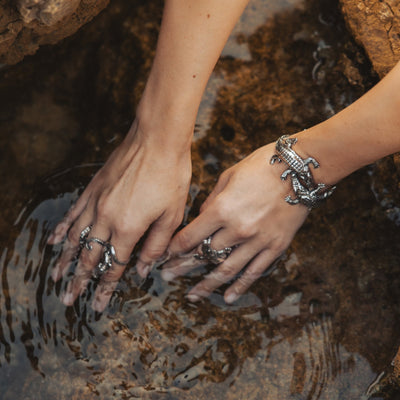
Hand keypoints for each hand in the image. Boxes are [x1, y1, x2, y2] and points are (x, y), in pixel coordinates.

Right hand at [48, 120, 190, 310]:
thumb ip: (156, 245)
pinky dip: (63, 229)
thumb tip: (143, 269)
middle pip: (89, 256)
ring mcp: (96, 202)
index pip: (114, 265)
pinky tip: (56, 240)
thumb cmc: (171, 176)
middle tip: (68, 298)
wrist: (157, 139)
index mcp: (128, 228)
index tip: (97, 305)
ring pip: (75, 237)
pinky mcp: (93, 189)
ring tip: (55, 276)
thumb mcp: (172, 215)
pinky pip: (73, 213)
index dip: (105, 287)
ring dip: (65, 260)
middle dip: (79, 280)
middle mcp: (106, 218)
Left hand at [162, 143, 308, 303]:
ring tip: (191, 295)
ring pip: (226, 270)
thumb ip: (211, 202)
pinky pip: (254, 272)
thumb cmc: (261, 167)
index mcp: (222, 210)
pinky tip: (228, 297)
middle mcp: (237, 230)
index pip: (190, 237)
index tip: (164, 256)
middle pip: (204, 255)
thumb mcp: (228, 177)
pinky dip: (240, 287)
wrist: (300, 170)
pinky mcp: (275, 247)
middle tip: (168, 276)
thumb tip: (200, 219)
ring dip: (206, 284)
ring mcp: (257, 242)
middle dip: (183, 267)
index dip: (174, 249)